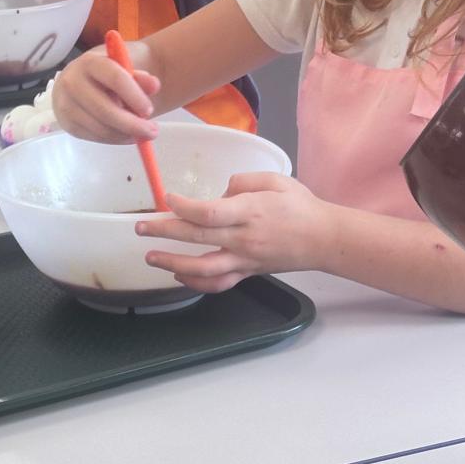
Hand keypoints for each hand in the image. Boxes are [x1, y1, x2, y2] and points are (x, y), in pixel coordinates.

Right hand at [51, 50, 159, 143]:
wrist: (78, 80)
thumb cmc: (106, 73)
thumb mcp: (124, 68)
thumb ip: (141, 76)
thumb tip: (154, 86)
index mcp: (90, 62)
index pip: (114, 78)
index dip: (134, 96)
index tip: (149, 110)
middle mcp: (72, 83)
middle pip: (105, 109)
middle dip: (132, 124)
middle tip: (152, 132)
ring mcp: (66, 105)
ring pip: (100, 128)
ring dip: (125, 134)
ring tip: (141, 134)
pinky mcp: (66, 124)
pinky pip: (94, 137)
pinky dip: (115, 139)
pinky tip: (126, 135)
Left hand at [136, 172, 330, 292]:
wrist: (323, 239)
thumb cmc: (300, 205)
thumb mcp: (276, 179)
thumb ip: (244, 181)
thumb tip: (221, 192)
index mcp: (250, 211)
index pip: (208, 212)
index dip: (183, 206)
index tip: (167, 198)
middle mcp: (244, 239)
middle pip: (197, 238)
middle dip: (164, 232)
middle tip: (141, 227)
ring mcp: (245, 260)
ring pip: (203, 268)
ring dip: (172, 263)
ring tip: (150, 257)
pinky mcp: (248, 273)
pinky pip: (218, 283)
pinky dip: (195, 283)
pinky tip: (178, 274)